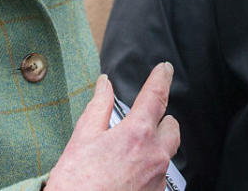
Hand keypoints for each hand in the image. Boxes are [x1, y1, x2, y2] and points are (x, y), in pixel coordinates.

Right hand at [46, 63, 180, 190]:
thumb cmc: (76, 186)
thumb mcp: (82, 139)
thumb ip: (98, 107)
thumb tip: (105, 84)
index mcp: (137, 134)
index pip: (156, 96)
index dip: (161, 78)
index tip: (164, 69)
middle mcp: (155, 156)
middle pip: (171, 127)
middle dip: (160, 121)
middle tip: (140, 123)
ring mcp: (158, 179)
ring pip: (167, 153)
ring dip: (155, 147)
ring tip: (130, 153)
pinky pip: (160, 176)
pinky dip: (148, 170)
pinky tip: (128, 174)